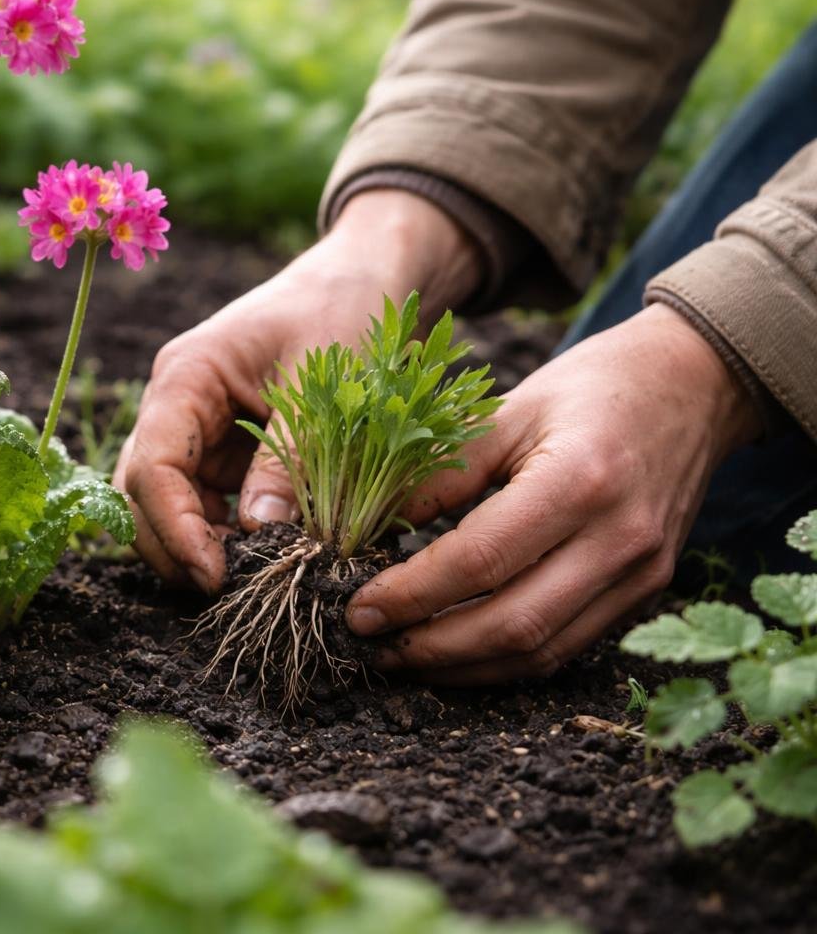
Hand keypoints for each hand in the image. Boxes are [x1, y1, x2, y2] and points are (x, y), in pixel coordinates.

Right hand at [113, 190, 483, 591]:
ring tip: (254, 575)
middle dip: (175, 546)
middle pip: (140, 494)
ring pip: (163, 505)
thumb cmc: (344, 314)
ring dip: (196, 546)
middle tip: (232, 589)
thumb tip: (262, 535)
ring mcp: (193, 430)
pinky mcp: (219, 451)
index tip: (216, 576)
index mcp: (187, 376)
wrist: (363, 282)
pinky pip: (202, 504)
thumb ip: (289, 459)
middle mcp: (174, 405)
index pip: (152, 467)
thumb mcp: (323, 387)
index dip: (175, 529)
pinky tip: (264, 554)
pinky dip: (222, 536)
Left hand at [347, 303, 762, 684]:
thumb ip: (443, 471)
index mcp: (579, 480)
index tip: (358, 606)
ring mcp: (640, 574)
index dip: (411, 593)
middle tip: (368, 643)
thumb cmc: (589, 388)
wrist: (693, 385)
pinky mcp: (646, 593)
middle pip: (511, 623)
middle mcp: (618, 538)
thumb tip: (372, 530)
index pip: (480, 560)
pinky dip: (504, 659)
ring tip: (401, 657)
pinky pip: (567, 647)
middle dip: (429, 647)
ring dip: (463, 667)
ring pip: (540, 653)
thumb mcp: (508, 408)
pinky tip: (456, 652)